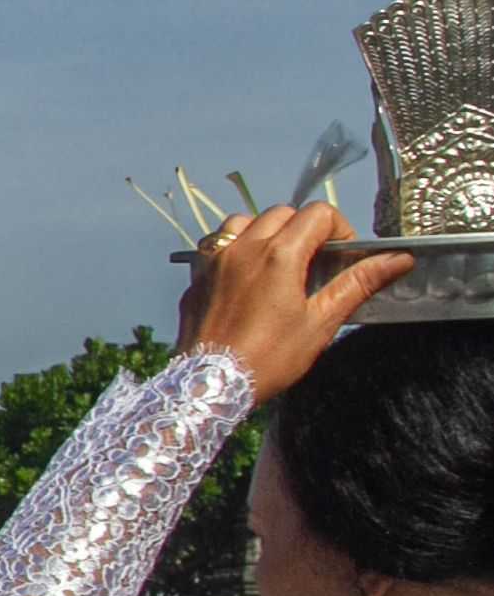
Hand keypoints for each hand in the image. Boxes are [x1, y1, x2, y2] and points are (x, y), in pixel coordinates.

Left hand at [177, 202, 411, 399]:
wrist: (210, 382)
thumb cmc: (269, 358)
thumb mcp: (321, 322)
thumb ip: (357, 283)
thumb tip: (398, 259)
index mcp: (279, 255)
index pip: (318, 214)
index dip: (340, 229)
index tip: (342, 256)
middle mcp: (243, 248)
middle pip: (282, 213)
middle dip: (305, 229)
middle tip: (316, 262)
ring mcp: (215, 260)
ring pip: (244, 221)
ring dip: (267, 231)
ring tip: (280, 263)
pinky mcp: (197, 276)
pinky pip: (217, 245)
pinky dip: (237, 248)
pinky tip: (247, 276)